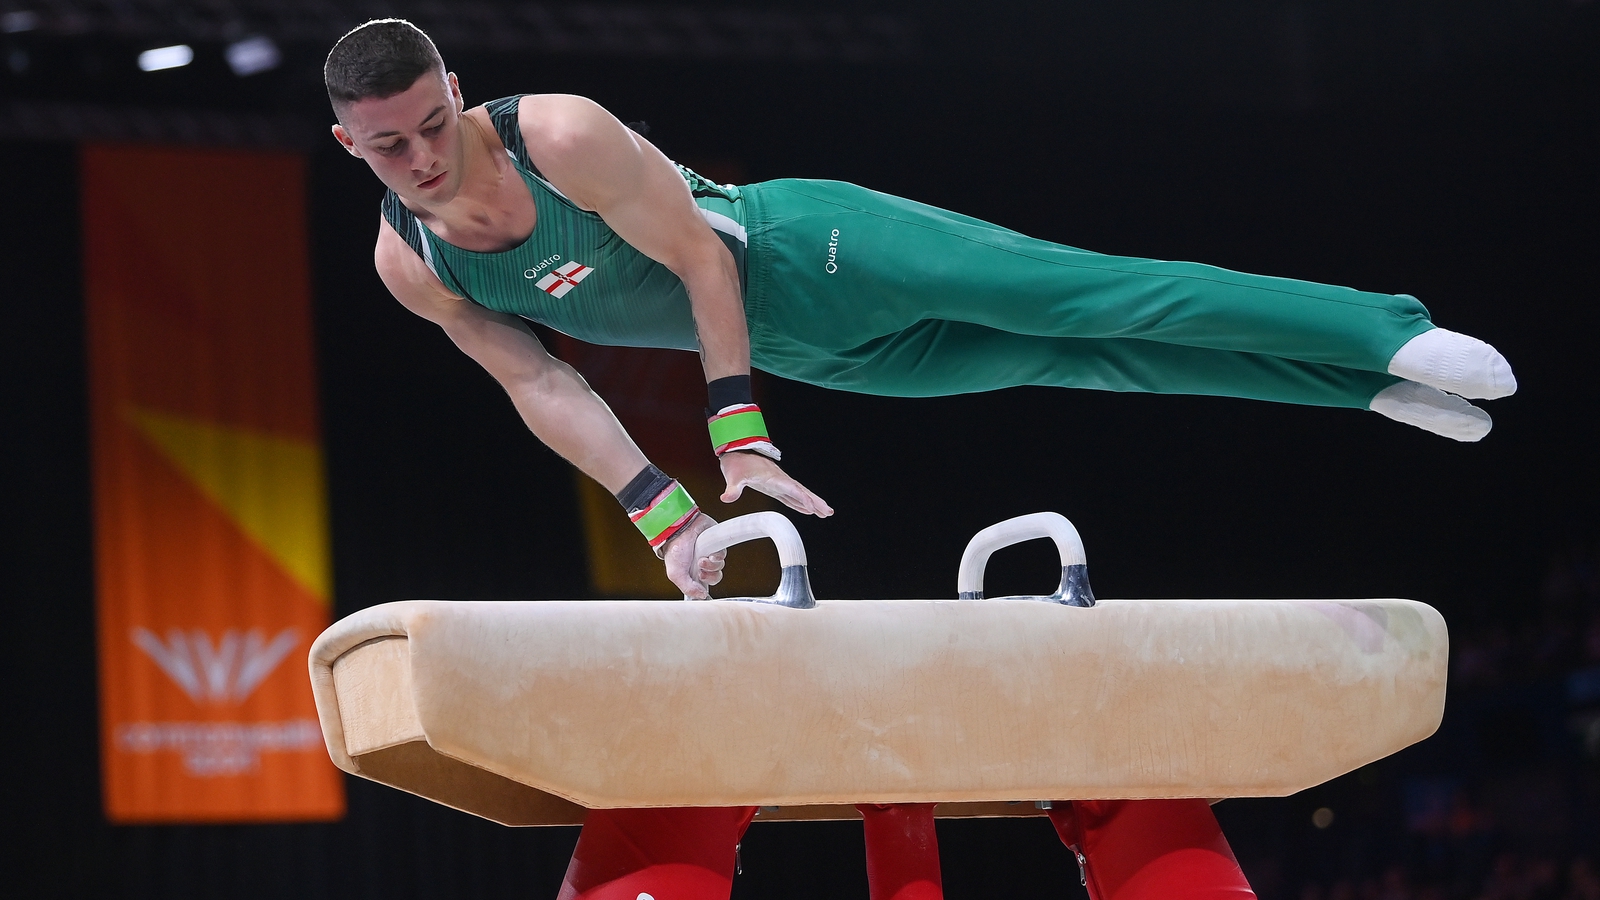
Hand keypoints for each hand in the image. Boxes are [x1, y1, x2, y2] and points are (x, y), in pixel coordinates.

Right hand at [660, 512, 725, 598]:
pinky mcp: (717, 544)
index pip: (705, 586)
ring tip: (702, 559)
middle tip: (701, 572)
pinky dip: (717, 555)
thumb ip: (688, 588)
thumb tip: (701, 596)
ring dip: (711, 565)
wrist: (680, 529)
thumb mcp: (675, 574)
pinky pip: (722, 555)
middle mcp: (703, 564)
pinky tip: (709, 553)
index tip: (702, 589)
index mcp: (693, 573)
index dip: (705, 588)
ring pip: (719, 566)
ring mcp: (710, 554)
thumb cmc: (675, 549)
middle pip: (716, 577)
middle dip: (709, 576)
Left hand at [719, 452, 833, 516]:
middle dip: (815, 501)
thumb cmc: (736, 461)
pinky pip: (791, 495)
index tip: (812, 507)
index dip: (801, 498)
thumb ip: (732, 488)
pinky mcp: (775, 485)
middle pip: (801, 491)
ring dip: (812, 502)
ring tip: (825, 512)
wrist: (736, 449)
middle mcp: (779, 480)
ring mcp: (778, 482)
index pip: (790, 488)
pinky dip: (800, 502)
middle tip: (828, 511)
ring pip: (799, 493)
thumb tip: (726, 498)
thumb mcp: (733, 475)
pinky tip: (807, 509)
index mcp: (772, 478)